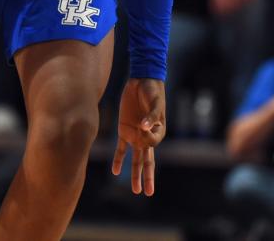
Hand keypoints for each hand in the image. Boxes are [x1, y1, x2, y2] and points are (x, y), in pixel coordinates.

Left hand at [112, 78, 164, 195]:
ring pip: (135, 158)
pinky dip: (118, 159)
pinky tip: (115, 171)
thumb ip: (151, 115)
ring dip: (135, 174)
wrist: (141, 80)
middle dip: (148, 177)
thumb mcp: (155, 101)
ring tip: (136, 190)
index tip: (144, 124)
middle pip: (148, 161)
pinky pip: (121, 148)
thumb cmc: (153, 90)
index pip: (151, 144)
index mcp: (158, 131)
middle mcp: (146, 136)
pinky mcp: (124, 129)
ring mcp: (135, 134)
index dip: (147, 138)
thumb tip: (143, 127)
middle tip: (148, 193)